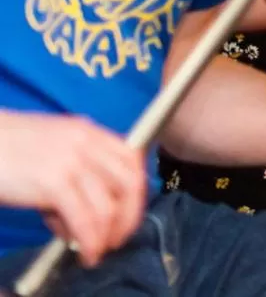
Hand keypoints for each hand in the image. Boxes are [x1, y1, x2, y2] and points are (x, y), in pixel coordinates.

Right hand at [0, 112, 144, 266]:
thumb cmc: (5, 150)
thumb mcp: (50, 151)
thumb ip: (71, 177)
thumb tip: (77, 220)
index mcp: (87, 132)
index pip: (130, 159)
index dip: (135, 191)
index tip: (128, 212)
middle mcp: (86, 143)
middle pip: (129, 183)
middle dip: (128, 217)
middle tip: (116, 238)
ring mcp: (72, 162)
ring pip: (108, 207)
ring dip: (106, 235)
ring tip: (96, 251)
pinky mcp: (54, 183)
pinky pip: (84, 219)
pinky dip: (90, 241)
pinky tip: (85, 251)